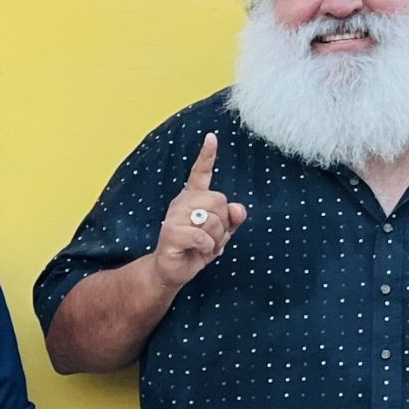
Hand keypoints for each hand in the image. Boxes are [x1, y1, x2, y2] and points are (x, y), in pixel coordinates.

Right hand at [150, 133, 247, 290]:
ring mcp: (174, 217)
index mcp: (193, 198)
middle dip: (223, 223)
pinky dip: (207, 247)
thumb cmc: (196, 249)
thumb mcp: (221, 233)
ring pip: (211, 219)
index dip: (207, 155)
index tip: (212, 137)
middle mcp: (182, 203)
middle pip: (218, 200)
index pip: (201, 173)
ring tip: (205, 246)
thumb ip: (232, 219)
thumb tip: (238, 208)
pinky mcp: (170, 233)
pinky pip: (202, 236)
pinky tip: (199, 251)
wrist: (173, 271)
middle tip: (212, 237)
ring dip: (215, 238)